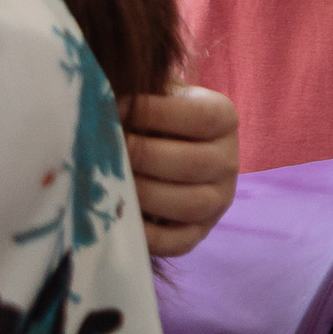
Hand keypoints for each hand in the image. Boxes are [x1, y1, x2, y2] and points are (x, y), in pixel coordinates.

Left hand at [118, 84, 239, 255]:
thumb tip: (103, 97)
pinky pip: (180, 241)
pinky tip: (120, 216)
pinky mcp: (200, 231)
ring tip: (110, 183)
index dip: (156, 114)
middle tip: (106, 149)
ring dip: (145, 194)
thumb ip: (139, 92)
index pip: (202, 118)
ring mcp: (218, 199)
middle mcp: (229, 161)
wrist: (160, 145)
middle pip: (196, 163)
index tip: (114, 108)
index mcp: (224, 119)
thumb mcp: (153, 93)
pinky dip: (149, 235)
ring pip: (192, 203)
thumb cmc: (148, 115)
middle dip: (144, 156)